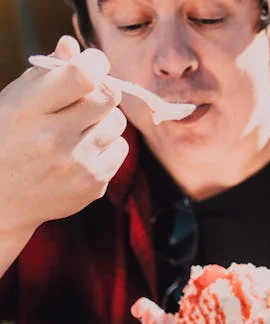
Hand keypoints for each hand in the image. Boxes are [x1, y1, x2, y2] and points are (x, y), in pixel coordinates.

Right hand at [0, 36, 127, 236]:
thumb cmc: (9, 137)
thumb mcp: (16, 100)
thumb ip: (47, 72)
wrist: (0, 196)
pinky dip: (108, 145)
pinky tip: (83, 149)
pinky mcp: (93, 184)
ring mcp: (76, 164)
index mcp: (29, 110)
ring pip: (117, 122)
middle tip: (86, 97)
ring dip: (104, 119)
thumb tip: (73, 45)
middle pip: (108, 97)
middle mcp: (53, 138)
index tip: (93, 63)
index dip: (95, 63)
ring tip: (80, 127)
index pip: (82, 76)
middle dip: (100, 91)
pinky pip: (121, 149)